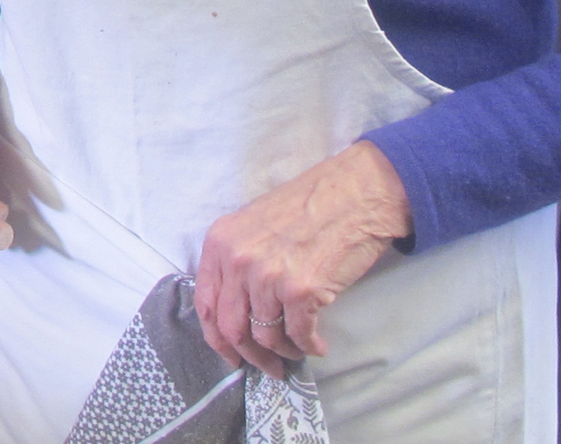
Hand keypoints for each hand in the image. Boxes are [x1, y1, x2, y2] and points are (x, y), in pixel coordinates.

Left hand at [192, 141, 409, 373]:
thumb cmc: (308, 207)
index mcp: (220, 242)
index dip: (217, 338)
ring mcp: (268, 276)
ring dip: (282, 352)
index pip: (205, 304)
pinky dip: (308, 347)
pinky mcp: (301, 290)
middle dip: (249, 355)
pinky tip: (318, 345)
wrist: (355, 193)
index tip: (231, 355)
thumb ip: (238, 261)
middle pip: (231, 327)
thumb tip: (238, 307)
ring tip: (297, 350)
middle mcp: (237, 260)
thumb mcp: (253, 225)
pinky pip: (298, 334)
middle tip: (267, 367)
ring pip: (265, 335)